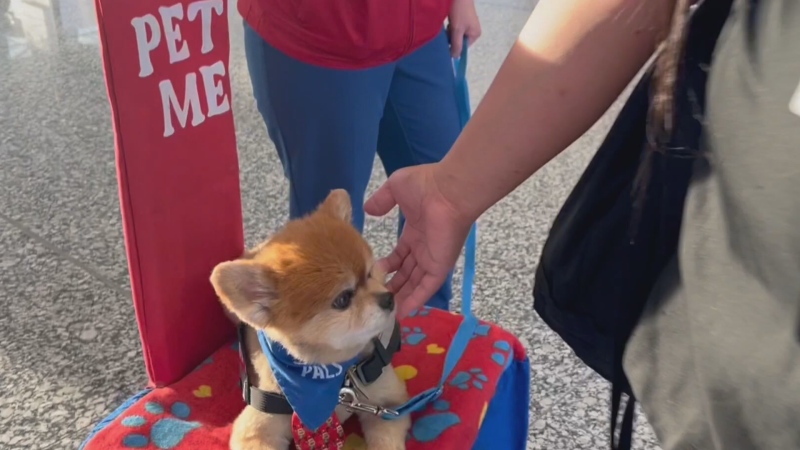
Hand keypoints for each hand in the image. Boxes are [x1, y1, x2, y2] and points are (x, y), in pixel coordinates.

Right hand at [364, 164, 473, 316]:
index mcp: (416, 232)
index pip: (400, 256)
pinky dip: (416, 300)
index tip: (373, 275)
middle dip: (394, 286)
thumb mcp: (396, 188)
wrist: (448, 191)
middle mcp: (424, 248)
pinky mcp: (440, 266)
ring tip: (386, 313)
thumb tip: (368, 209)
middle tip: (377, 299)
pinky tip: (402, 312)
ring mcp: (433, 258)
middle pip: (407, 273)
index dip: (388, 267)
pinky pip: (427, 287)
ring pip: (415, 284)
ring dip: (402, 297)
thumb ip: (382, 200)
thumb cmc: (425, 186)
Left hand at [447, 0, 480, 57]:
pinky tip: (449, 21)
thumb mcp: (457, 30)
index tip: (446, 43)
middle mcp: (473, 31)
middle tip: (448, 30)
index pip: (463, 48)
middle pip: (459, 41)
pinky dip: (450, 26)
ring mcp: (468, 24)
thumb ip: (456, 44)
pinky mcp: (463, 19)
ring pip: (456, 34)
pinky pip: (455, 28)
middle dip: (452, 38)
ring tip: (449, 24)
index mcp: (475, 34)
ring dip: (450, 32)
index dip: (454, 47)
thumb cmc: (459, 11)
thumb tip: (454, 57)